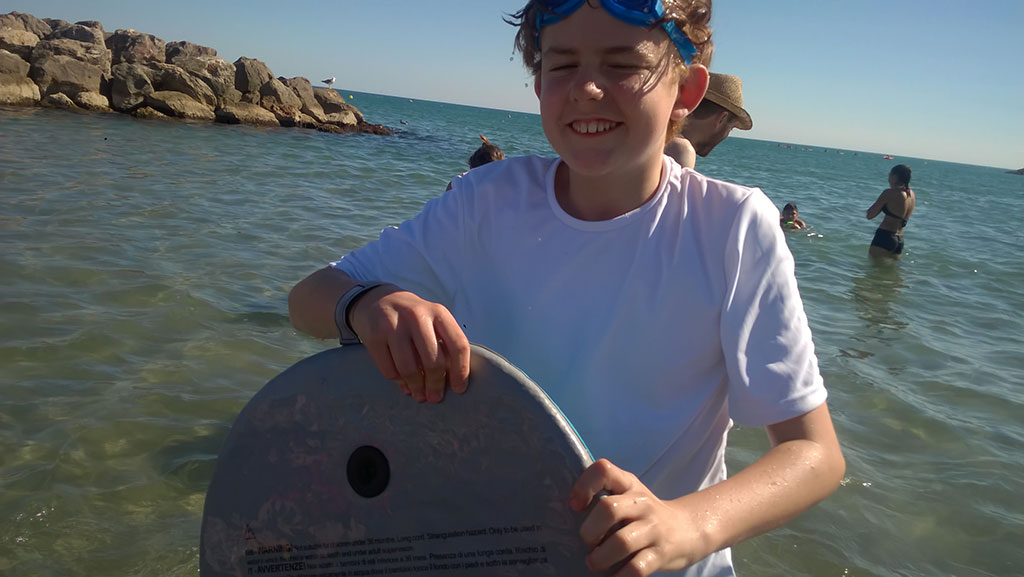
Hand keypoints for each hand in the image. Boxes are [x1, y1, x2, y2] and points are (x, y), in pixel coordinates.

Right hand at [348, 285, 470, 402]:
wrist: (377, 300)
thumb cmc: (412, 317)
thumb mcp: (432, 320)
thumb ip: (444, 343)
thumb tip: (452, 380)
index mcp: (438, 313)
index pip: (458, 345)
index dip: (461, 371)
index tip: (459, 389)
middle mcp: (417, 316)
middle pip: (433, 361)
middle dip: (436, 385)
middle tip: (435, 397)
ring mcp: (393, 324)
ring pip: (409, 369)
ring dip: (416, 387)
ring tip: (419, 394)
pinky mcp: (374, 335)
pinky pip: (389, 369)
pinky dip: (398, 381)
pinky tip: (403, 383)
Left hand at [570, 459, 706, 575]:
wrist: (688, 529)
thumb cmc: (645, 515)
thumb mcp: (629, 497)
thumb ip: (605, 498)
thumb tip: (564, 518)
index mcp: (629, 485)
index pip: (604, 470)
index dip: (584, 486)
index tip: (576, 506)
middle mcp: (642, 503)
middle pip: (608, 509)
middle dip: (589, 530)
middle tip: (587, 542)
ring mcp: (653, 529)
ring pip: (621, 542)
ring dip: (600, 557)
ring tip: (594, 562)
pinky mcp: (661, 555)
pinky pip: (636, 568)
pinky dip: (619, 576)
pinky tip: (613, 576)